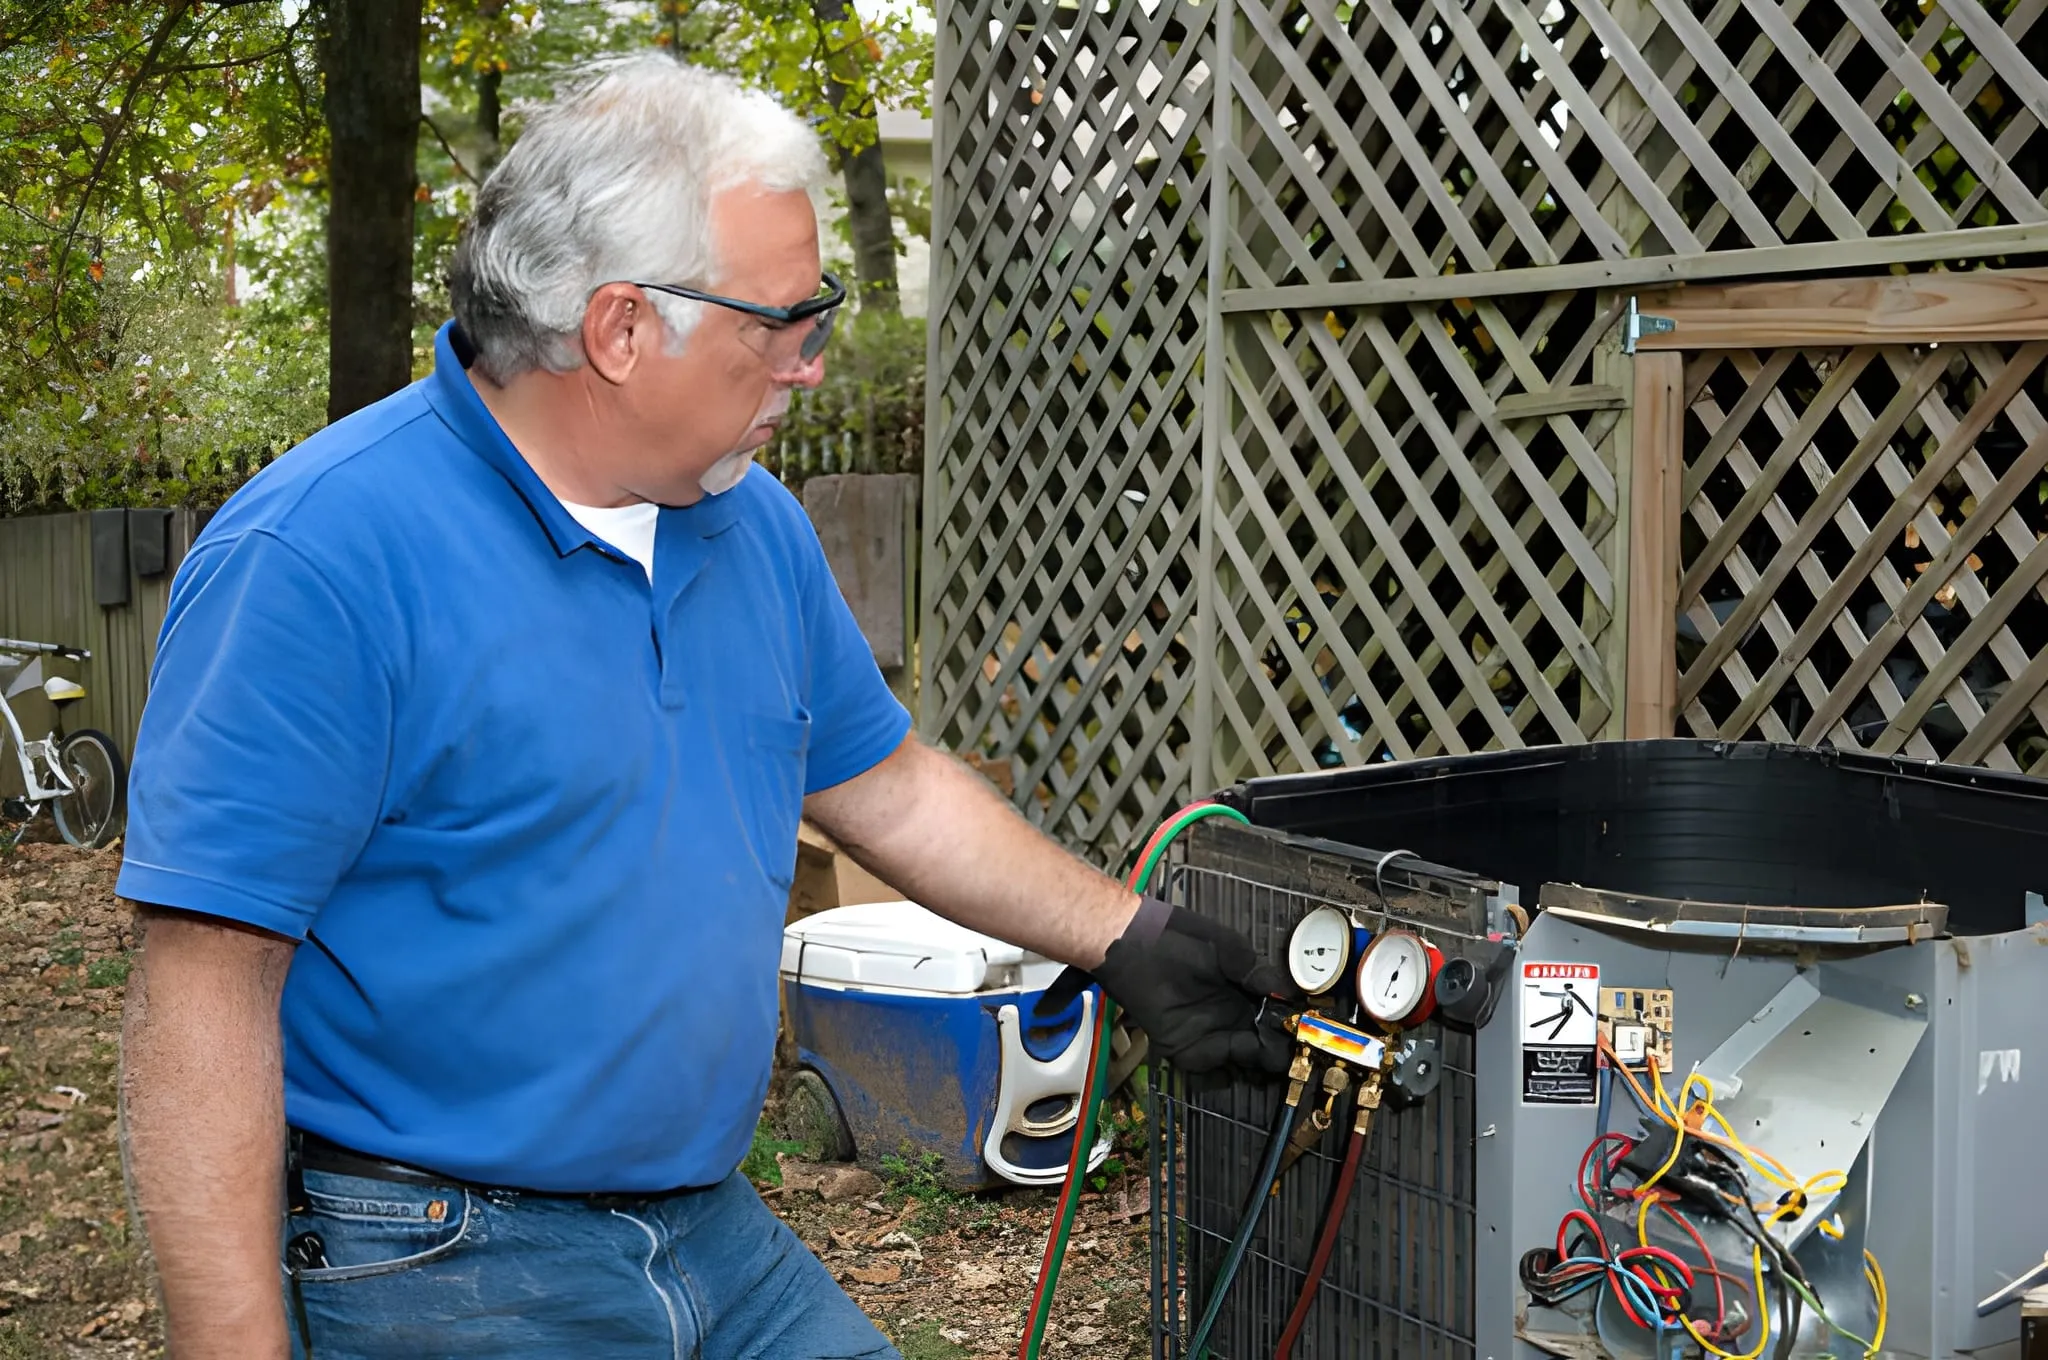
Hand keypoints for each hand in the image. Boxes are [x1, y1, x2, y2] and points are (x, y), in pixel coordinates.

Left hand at [1041, 899, 1297, 1074]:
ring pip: (1241, 1061)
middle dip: (1279, 1052)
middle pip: (1264, 1045)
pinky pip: (1207, 1070)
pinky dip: (1220, 1075)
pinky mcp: (1182, 1046)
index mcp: (1246, 993)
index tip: (1305, 1034)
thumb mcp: (1227, 949)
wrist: (1135, 944)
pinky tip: (1231, 1067)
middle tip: (1290, 1053)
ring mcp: (1207, 1034)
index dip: (1291, 1027)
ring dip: (1254, 1064)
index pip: (1276, 1018)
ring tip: (1265, 1056)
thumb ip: (1255, 972)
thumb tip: (1286, 993)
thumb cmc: (1181, 938)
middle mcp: (1231, 1017)